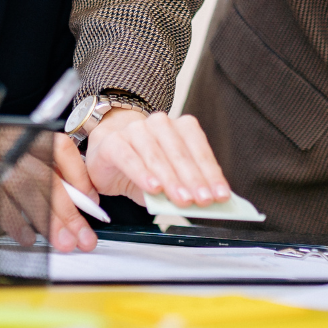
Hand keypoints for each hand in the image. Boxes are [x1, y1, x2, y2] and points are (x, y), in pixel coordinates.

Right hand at [0, 130, 98, 252]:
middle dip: (68, 210)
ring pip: (27, 190)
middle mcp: (0, 141)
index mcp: (13, 134)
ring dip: (48, 221)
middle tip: (83, 236)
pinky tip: (29, 238)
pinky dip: (18, 225)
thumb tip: (74, 206)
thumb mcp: (0, 165)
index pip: (58, 147)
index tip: (91, 201)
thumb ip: (34, 179)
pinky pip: (0, 205)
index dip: (79, 175)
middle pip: (46, 175)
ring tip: (62, 243)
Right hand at [82, 109, 229, 207]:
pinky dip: (143, 174)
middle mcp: (159, 124)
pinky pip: (130, 158)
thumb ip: (185, 186)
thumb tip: (203, 202)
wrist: (107, 154)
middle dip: (194, 179)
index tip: (220, 195)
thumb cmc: (144, 167)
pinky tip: (153, 188)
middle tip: (203, 200)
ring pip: (157, 155)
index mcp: (179, 127)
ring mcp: (135, 130)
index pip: (199, 149)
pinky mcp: (113, 142)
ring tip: (182, 199)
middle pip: (180, 153)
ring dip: (171, 180)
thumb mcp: (169, 179)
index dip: (211, 173)